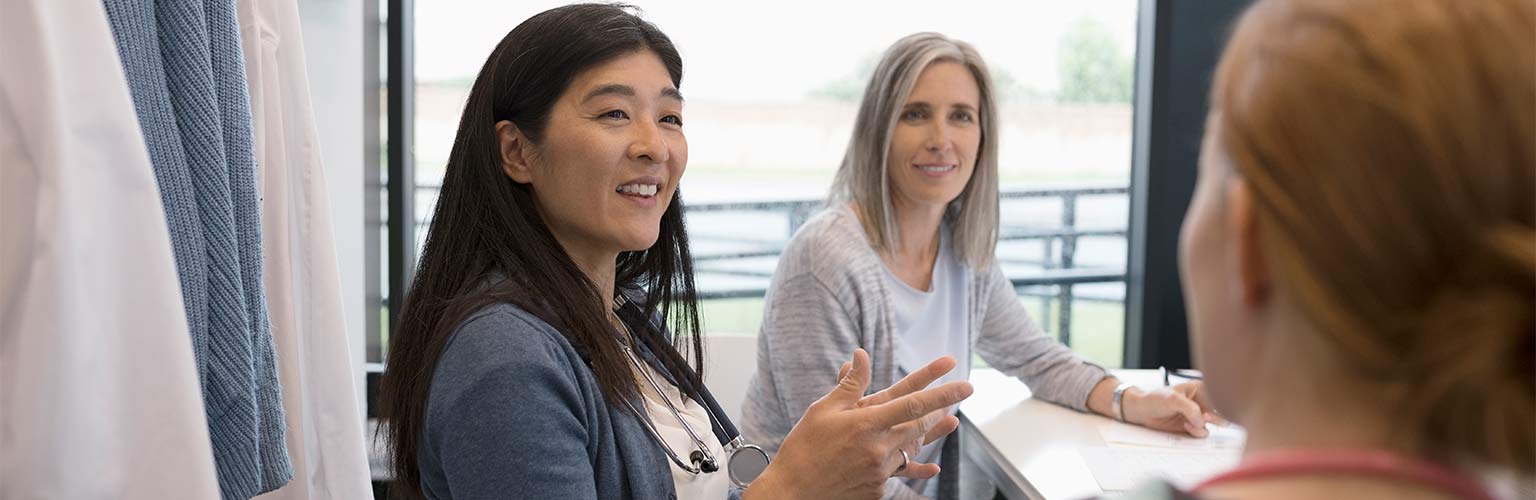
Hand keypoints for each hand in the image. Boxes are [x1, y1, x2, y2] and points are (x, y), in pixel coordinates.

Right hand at [743, 349, 973, 499]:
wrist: (792, 492)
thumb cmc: (804, 447)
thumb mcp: (824, 409)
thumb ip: (850, 384)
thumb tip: (861, 354)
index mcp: (865, 424)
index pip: (913, 403)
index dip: (942, 392)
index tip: (965, 384)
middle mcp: (877, 448)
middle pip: (920, 425)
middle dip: (941, 410)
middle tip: (959, 396)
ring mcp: (880, 471)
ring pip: (913, 448)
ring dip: (930, 434)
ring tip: (948, 422)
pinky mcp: (878, 489)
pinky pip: (901, 471)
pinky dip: (914, 465)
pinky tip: (932, 467)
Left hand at [1123, 381, 1224, 436]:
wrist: (1142, 411)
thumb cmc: (1154, 399)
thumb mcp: (1172, 400)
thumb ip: (1190, 409)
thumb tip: (1202, 421)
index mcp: (1200, 389)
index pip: (1217, 397)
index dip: (1218, 406)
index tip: (1209, 412)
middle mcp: (1201, 402)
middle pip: (1219, 412)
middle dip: (1215, 418)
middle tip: (1205, 419)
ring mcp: (1197, 415)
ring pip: (1212, 425)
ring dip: (1201, 426)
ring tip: (1189, 424)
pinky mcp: (1192, 426)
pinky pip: (1202, 432)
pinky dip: (1196, 432)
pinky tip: (1185, 426)